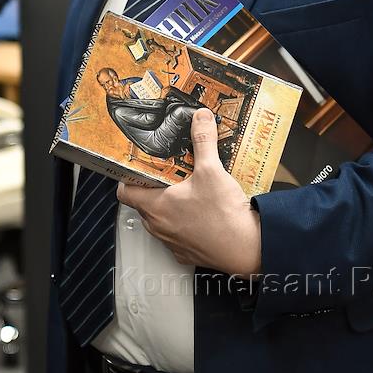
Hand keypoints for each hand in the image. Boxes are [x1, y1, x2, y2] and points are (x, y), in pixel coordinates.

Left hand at [117, 108, 262, 275]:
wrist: (248, 248)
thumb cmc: (225, 215)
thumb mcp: (211, 169)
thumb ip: (202, 140)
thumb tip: (200, 118)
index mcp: (155, 206)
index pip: (124, 192)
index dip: (129, 178)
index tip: (139, 168)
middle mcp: (158, 227)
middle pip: (143, 204)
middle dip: (153, 188)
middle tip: (168, 174)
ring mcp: (171, 243)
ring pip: (160, 221)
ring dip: (168, 207)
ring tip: (185, 191)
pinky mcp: (186, 253)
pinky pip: (177, 236)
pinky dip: (183, 224)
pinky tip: (200, 213)